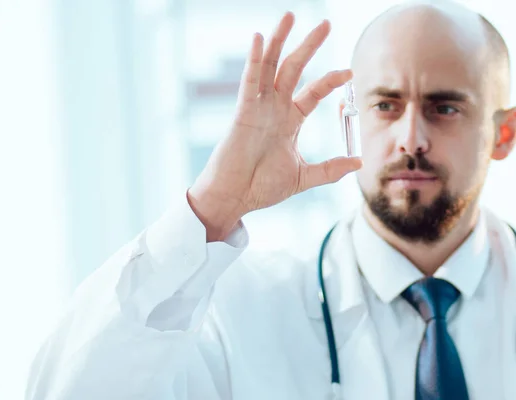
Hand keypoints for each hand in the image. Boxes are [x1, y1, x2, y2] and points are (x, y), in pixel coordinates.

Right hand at [188, 12, 361, 240]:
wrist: (235, 197)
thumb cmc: (262, 187)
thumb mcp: (303, 177)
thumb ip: (330, 169)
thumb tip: (359, 163)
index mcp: (289, 121)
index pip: (313, 93)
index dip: (331, 81)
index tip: (349, 73)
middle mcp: (274, 109)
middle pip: (293, 69)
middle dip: (309, 46)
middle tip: (326, 24)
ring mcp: (258, 107)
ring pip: (270, 67)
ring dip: (280, 41)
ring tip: (290, 16)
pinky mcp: (243, 112)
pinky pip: (250, 81)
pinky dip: (254, 60)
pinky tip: (259, 38)